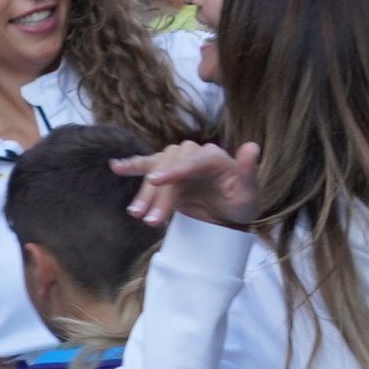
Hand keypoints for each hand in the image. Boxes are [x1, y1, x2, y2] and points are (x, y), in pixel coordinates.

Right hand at [118, 139, 260, 231]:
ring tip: (137, 215)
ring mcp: (179, 162)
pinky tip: (115, 167)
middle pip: (171, 168)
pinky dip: (132, 165)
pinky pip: (147, 165)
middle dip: (159, 194)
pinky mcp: (166, 172)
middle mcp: (195, 155)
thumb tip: (252, 147)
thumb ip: (248, 172)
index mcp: (215, 158)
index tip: (156, 181)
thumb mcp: (248, 194)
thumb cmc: (240, 205)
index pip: (194, 161)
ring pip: (156, 171)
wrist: (228, 216)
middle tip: (151, 221)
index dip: (175, 170)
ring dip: (145, 193)